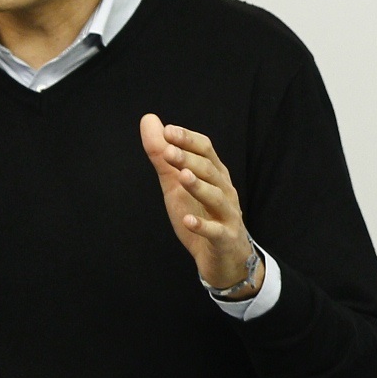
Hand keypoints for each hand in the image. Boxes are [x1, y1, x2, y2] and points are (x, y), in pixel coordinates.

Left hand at [139, 114, 258, 293]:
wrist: (223, 257)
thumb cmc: (201, 214)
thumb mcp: (176, 184)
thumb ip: (163, 155)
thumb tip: (149, 120)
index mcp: (215, 175)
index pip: (206, 150)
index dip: (188, 140)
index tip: (168, 131)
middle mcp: (225, 191)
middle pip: (211, 170)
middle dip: (190, 160)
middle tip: (169, 152)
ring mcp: (227, 215)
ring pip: (217, 197)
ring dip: (200, 186)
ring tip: (182, 177)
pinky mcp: (225, 238)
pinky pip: (216, 231)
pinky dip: (202, 225)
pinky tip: (188, 220)